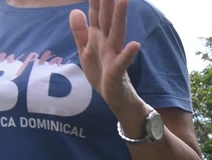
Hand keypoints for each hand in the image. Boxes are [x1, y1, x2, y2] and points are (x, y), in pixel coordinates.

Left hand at [68, 0, 142, 114]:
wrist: (114, 98)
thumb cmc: (102, 74)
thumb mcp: (85, 51)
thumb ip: (80, 31)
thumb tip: (75, 10)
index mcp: (98, 37)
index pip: (96, 13)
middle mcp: (107, 42)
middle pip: (107, 18)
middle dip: (108, 1)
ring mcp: (114, 55)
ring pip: (117, 33)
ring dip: (120, 17)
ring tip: (123, 0)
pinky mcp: (117, 71)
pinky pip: (123, 61)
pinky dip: (129, 53)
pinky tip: (135, 44)